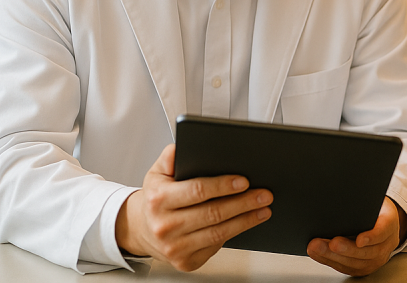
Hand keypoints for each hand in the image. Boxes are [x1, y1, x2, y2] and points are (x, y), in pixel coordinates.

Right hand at [115, 144, 272, 271]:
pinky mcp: (185, 262)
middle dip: (243, 203)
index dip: (223, 186)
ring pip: (218, 233)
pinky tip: (248, 222)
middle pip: (213, 213)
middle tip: (264, 194)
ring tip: (263, 208)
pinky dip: (235, 233)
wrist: (142, 229)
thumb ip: (171, 156)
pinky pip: (215, 246)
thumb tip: (184, 145)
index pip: (197, 191)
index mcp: (158, 200)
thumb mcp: (158, 172)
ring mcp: (175, 247)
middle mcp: (165, 226)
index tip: (244, 181)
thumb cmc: (156, 198)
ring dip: (246, 220)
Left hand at [306, 196, 406, 275]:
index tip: (359, 240)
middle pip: (367, 252)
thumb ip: (362, 203)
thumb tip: (341, 198)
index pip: (383, 232)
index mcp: (390, 225)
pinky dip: (330, 260)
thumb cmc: (375, 210)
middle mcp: (385, 245)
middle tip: (332, 243)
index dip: (372, 237)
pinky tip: (319, 253)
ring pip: (355, 263)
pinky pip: (346, 268)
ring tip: (317, 247)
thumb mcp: (373, 200)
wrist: (383, 224)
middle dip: (347, 249)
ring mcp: (375, 259)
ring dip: (333, 256)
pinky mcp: (363, 268)